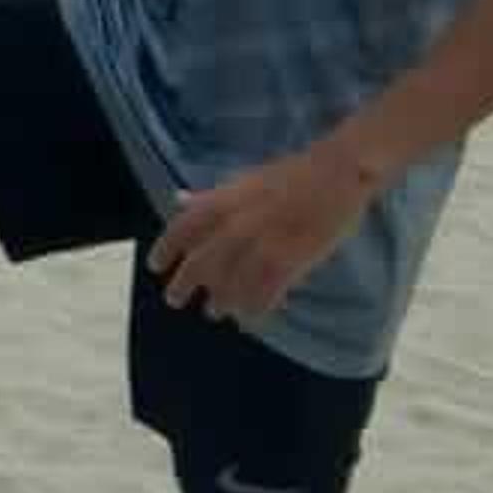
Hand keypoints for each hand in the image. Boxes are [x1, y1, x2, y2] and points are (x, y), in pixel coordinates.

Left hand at [150, 139, 380, 325]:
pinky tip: (249, 318)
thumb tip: (178, 199)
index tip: (155, 267)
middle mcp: (235, 226)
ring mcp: (262, 246)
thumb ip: (210, 197)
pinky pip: (263, 295)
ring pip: (230, 285)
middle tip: (175, 300)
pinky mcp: (289, 262)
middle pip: (200, 265)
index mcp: (223, 201)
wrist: (337, 174)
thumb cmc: (292, 174)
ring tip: (216, 311)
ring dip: (220, 301)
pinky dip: (254, 308)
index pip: (181, 230)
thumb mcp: (243, 180)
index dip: (165, 250)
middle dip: (183, 285)